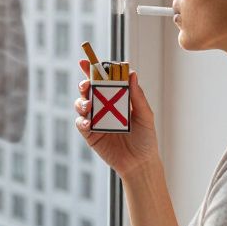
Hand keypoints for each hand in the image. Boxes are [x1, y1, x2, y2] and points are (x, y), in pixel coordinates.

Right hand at [73, 59, 159, 176]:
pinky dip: (81, 121)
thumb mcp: (145, 115)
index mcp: (117, 98)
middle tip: (87, 85)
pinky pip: (81, 124)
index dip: (95, 70)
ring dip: (81, 101)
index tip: (87, 61)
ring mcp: (96, 120)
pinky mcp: (90, 134)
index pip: (104, 80)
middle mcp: (104, 106)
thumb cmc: (145, 139)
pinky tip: (88, 123)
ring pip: (81, 104)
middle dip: (85, 84)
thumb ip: (137, 96)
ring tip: (88, 106)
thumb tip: (132, 74)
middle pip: (89, 89)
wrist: (139, 163)